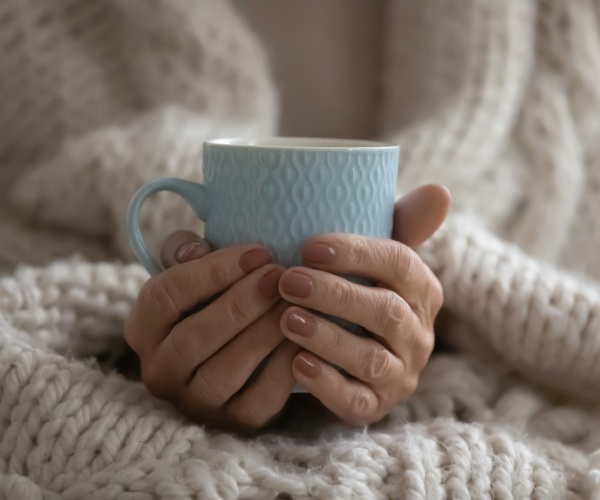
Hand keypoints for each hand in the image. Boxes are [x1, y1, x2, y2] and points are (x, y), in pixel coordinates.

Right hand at [124, 231, 298, 432]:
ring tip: (293, 304)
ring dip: (262, 335)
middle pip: (193, 338)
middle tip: (279, 277)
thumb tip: (195, 249)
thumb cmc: (212, 300)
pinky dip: (282, 369)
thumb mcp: (192, 270)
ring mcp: (195, 402)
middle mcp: (160, 371)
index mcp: (143, 328)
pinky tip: (303, 339)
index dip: (212, 271)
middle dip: (241, 304)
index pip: (165, 296)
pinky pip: (258, 401)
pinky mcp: (233, 422)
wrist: (236, 349)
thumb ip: (185, 251)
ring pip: (223, 373)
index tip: (258, 252)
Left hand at [278, 184, 449, 424]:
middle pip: (385, 312)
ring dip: (328, 337)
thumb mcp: (377, 258)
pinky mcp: (376, 405)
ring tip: (286, 319)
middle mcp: (419, 334)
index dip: (357, 253)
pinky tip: (295, 363)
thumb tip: (439, 191)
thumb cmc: (361, 290)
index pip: (400, 264)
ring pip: (371, 359)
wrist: (352, 352)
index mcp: (421, 289)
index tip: (310, 246)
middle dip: (335, 294)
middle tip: (288, 280)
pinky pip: (356, 401)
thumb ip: (403, 223)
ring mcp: (400, 373)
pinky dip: (326, 383)